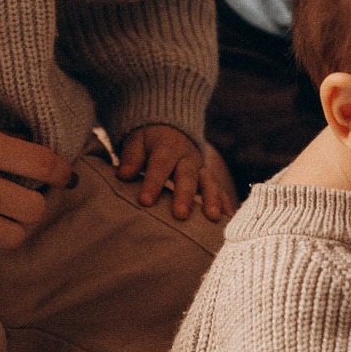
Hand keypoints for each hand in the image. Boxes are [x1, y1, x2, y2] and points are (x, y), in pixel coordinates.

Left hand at [117, 123, 232, 220]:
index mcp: (167, 147)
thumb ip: (131, 158)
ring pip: (209, 182)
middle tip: (180, 215)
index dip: (153, 183)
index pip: (160, 165)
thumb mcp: (137, 142)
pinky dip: (226, 203)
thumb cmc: (149, 142)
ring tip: (213, 218)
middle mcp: (188, 157)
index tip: (145, 202)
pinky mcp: (209, 178)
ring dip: (212, 199)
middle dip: (185, 195)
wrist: (171, 130)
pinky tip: (227, 221)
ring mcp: (201, 168)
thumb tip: (123, 175)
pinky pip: (220, 190)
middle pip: (188, 176)